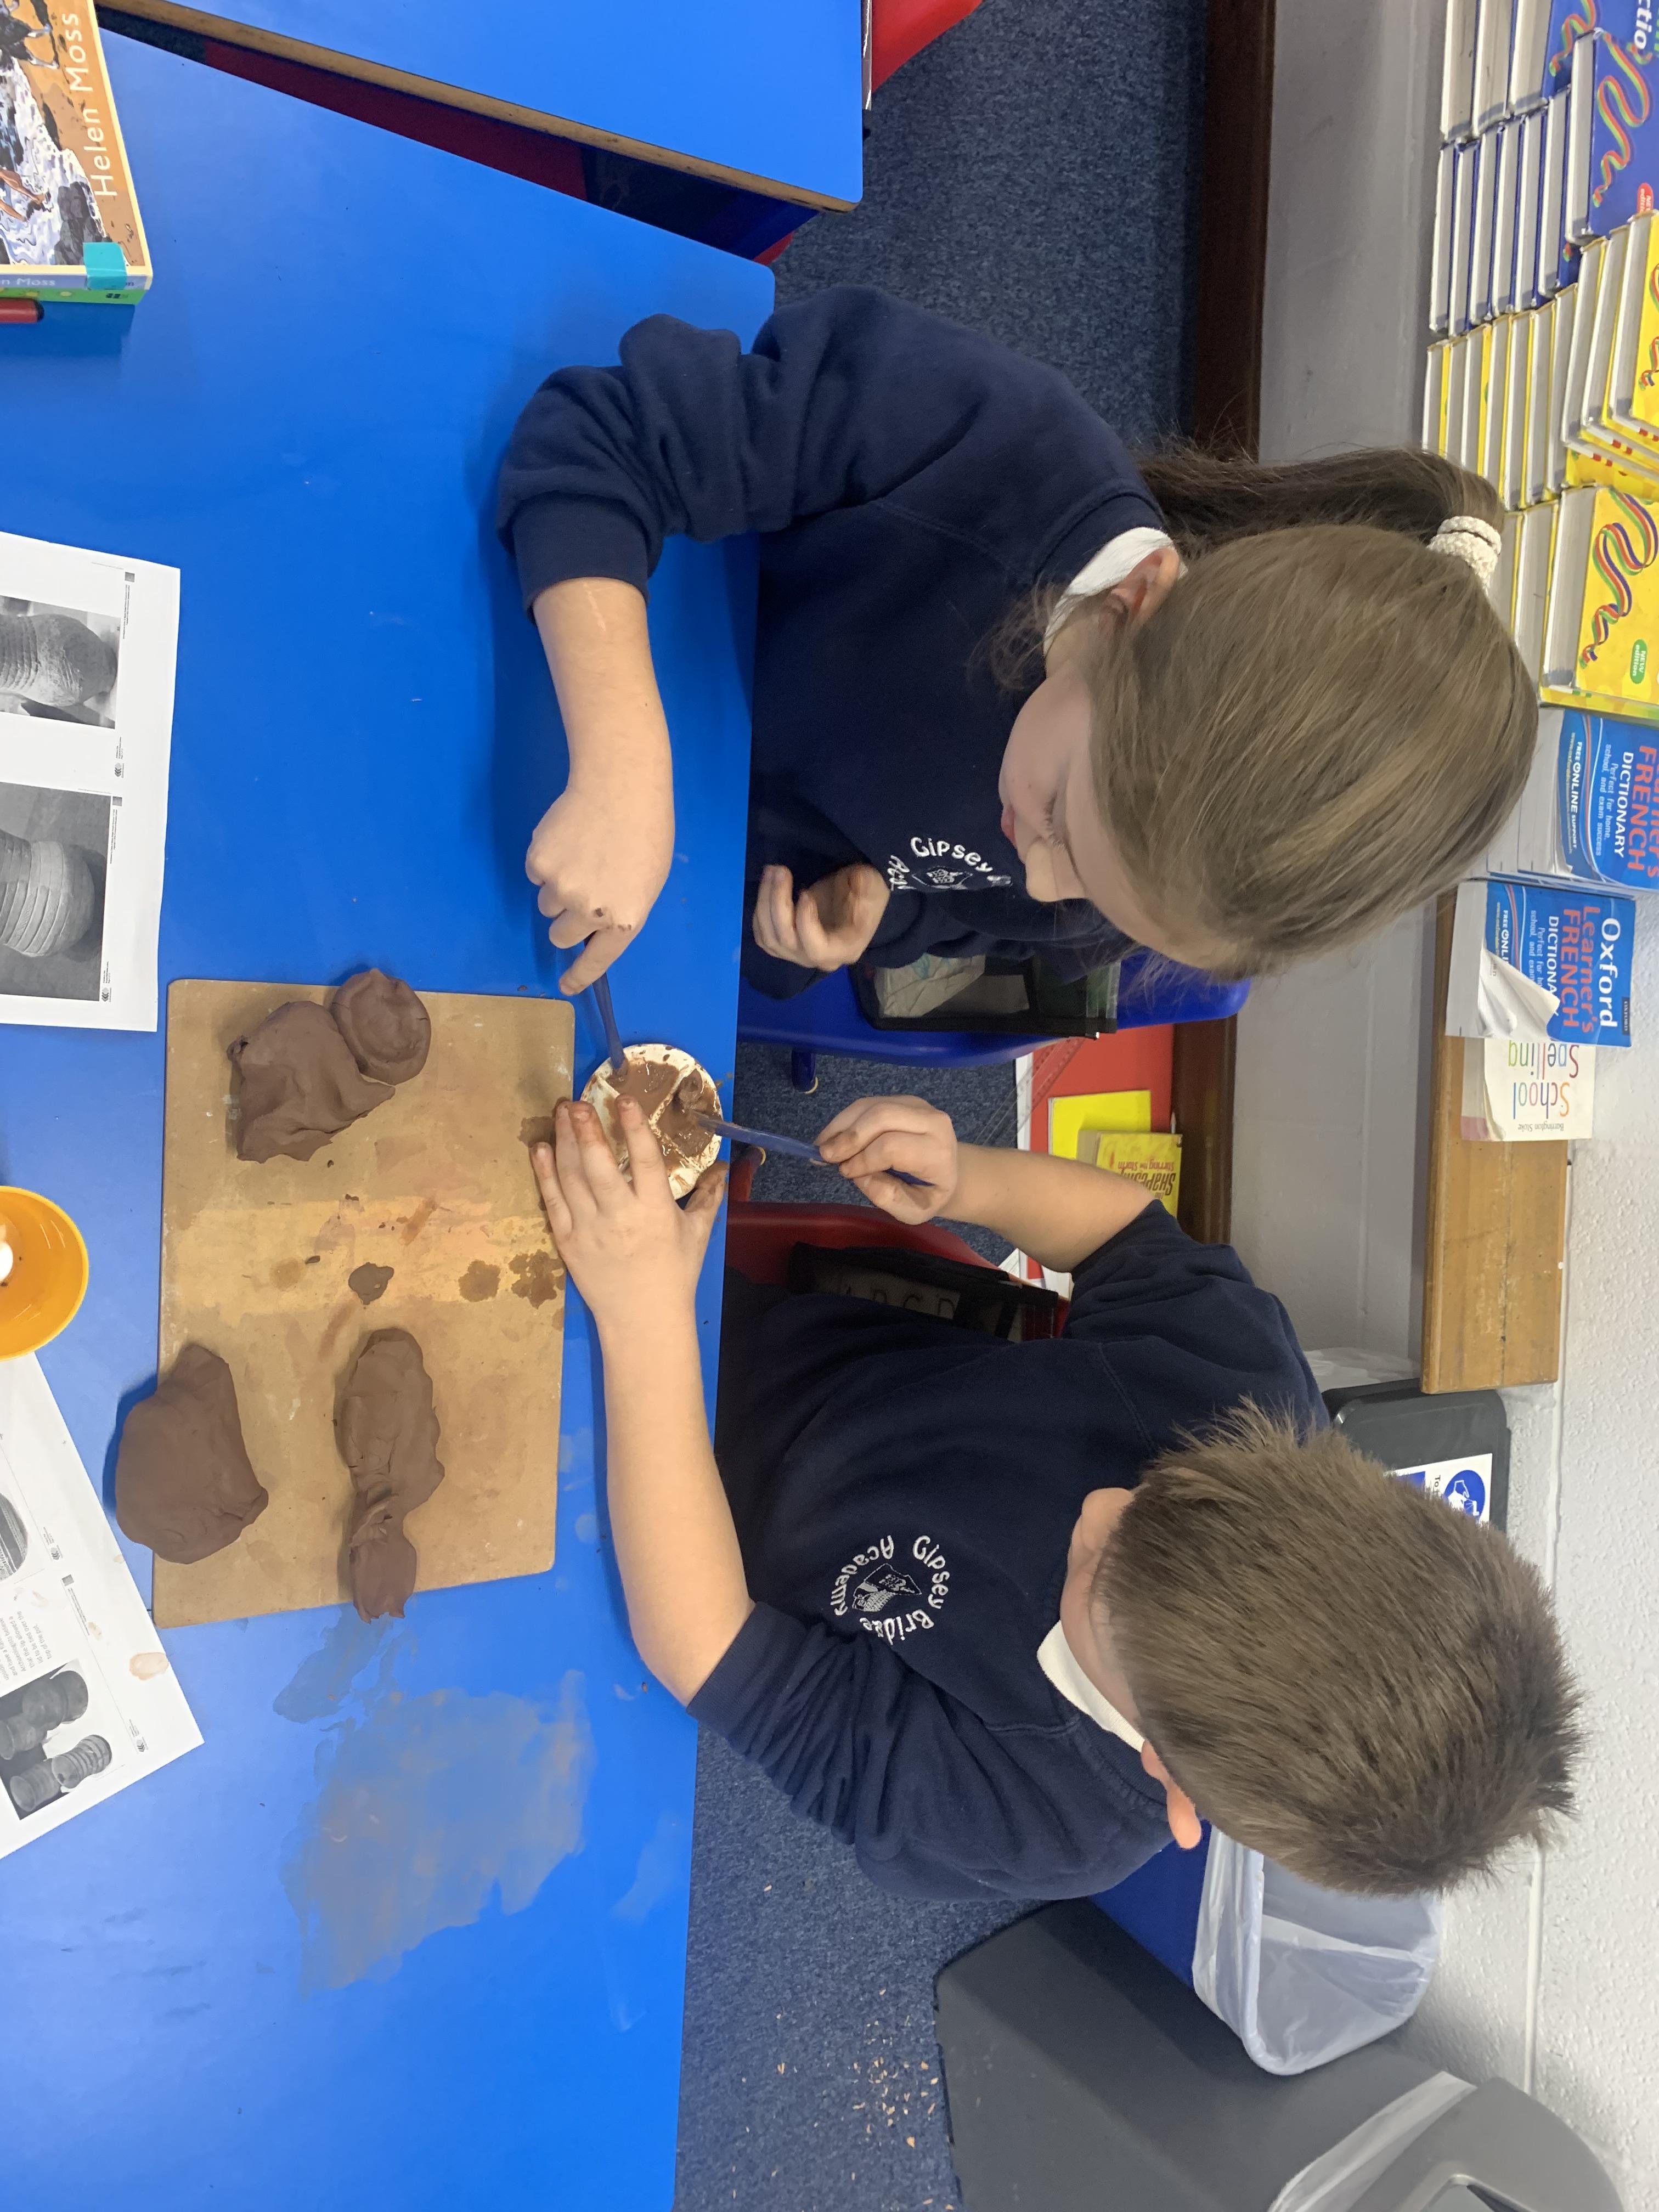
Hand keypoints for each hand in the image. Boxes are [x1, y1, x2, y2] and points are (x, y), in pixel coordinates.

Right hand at [526, 775, 673, 994]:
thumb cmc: (645, 833)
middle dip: (568, 919)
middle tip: (583, 889)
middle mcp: (590, 912)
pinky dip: (546, 862)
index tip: (566, 985)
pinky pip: (535, 875)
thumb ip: (621, 912)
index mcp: (624, 920)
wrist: (620, 787)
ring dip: (558, 888)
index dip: (579, 976)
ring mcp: (561, 889)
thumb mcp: (646, 883)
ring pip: (546, 904)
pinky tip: (567, 839)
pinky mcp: (538, 864)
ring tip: (580, 856)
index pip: (596, 961)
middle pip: (561, 935)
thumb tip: (593, 928)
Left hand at [531, 1098, 725, 1329]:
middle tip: (577, 1102)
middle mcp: (620, 1217)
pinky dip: (545, 1173)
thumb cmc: (674, 1274)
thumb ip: (708, 1197)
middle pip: (598, 1166)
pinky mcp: (568, 1242)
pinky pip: (552, 1202)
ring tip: (561, 1112)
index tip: (624, 1100)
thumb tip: (722, 1166)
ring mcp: (589, 1229)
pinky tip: (540, 1149)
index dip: (634, 1128)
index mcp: (655, 1211)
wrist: (642, 1320)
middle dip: (586, 1130)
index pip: (644, 1161)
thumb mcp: (697, 1234)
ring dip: (563, 1142)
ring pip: (571, 1178)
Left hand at [751, 862, 889, 971]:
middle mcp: (819, 958)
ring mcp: (799, 954)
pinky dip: (760, 913)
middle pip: (786, 940)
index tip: (806, 893)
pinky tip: (766, 888)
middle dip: (777, 902)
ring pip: (770, 938)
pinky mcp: (786, 946)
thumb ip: (864, 887)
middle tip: (779, 870)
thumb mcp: (871, 885)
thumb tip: (854, 881)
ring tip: (772, 872)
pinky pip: (764, 937)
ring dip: (765, 903)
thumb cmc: (866, 892)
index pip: (817, 948)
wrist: (856, 898)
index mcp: (844, 948)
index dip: (805, 923)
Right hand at [814, 1095, 959, 1225]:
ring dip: (841, 1125)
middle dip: (849, 1137)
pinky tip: (831, 1137)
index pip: (892, 1146)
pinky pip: (868, 1104)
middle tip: (825, 1156)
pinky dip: (845, 1119)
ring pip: (871, 1106)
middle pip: (881, 1116)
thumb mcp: (913, 1211)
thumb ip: (887, 1196)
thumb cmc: (929, 1194)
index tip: (845, 1173)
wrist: (950, 1171)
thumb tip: (858, 1173)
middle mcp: (932, 1121)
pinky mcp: (902, 1100)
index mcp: (937, 1152)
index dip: (863, 1158)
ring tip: (822, 1146)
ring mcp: (917, 1106)